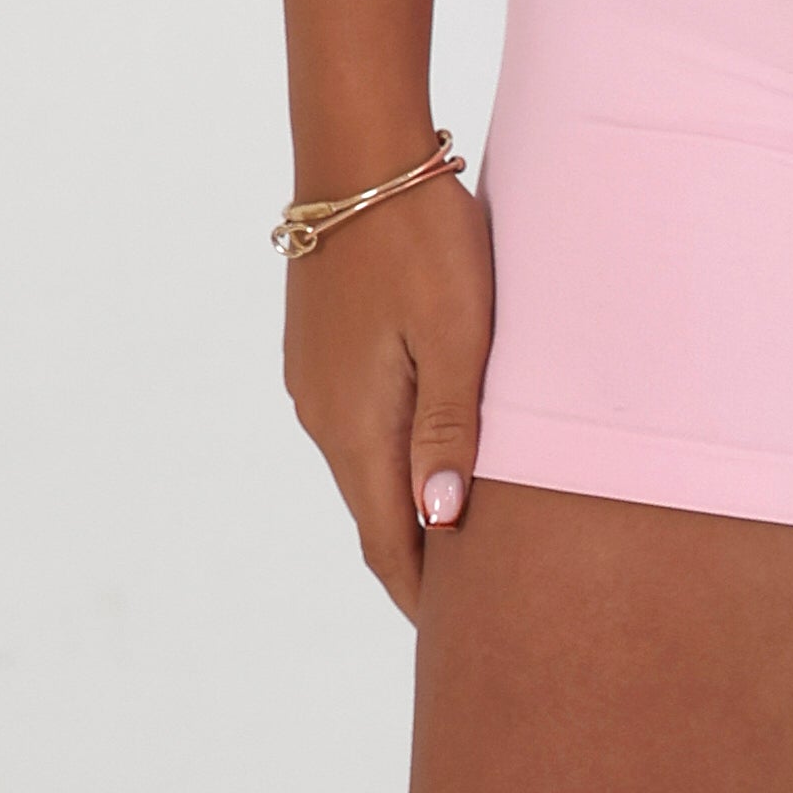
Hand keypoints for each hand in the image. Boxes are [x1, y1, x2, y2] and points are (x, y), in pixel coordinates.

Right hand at [281, 168, 496, 621]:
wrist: (358, 149)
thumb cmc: (422, 238)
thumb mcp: (457, 334)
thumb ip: (450, 430)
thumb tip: (441, 525)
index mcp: (354, 424)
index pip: (389, 543)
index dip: (428, 597)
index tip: (467, 642)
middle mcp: (320, 414)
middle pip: (373, 516)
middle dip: (422, 564)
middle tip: (478, 612)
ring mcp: (314, 381)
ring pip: (365, 471)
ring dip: (409, 508)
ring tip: (469, 543)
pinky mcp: (319, 349)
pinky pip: (359, 428)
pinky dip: (395, 460)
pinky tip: (435, 459)